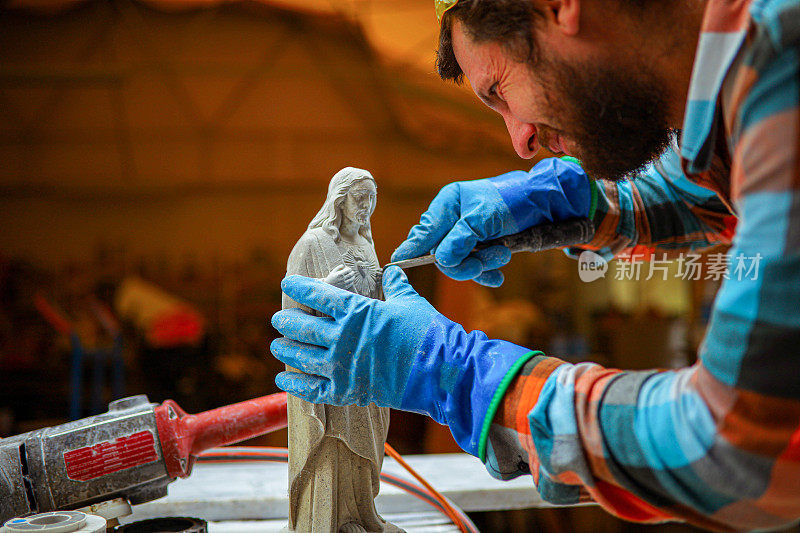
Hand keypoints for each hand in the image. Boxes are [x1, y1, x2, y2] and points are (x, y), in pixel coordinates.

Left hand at [271, 267, 537, 456]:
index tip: (288, 283)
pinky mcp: (348, 391)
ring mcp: (342, 366)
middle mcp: (343, 337)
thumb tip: (392, 272)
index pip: (319, 296)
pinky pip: (313, 389)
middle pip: (303, 327)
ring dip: (286, 351)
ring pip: (302, 357)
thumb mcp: (410, 302)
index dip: (300, 288)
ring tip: (277, 346)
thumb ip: (396, 286)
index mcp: (356, 311)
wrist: (440, 370)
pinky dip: (295, 386)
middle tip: (279, 319)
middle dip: (287, 322)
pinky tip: (284, 381)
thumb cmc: (427, 333)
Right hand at [323, 264, 356, 289]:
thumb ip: (338, 267)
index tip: (349, 269)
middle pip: (351, 274)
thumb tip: (343, 265)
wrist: (328, 287)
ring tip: (353, 276)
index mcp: (340, 274)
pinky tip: (351, 280)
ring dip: (353, 277)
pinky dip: (352, 282)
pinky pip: (350, 284)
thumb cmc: (330, 278)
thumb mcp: (333, 271)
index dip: (349, 269)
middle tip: (352, 272)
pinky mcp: (344, 287)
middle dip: (352, 272)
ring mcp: (344, 283)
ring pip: (351, 279)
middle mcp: (342, 279)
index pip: (348, 270)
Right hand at [391, 158, 590, 285]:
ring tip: (503, 255)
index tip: (399, 264)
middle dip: (465, 262)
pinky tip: (497, 276)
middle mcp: (453, 219)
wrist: (546, 203)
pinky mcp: (481, 245)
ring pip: (459, 262)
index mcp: (448, 204)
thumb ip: (461, 239)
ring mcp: (467, 233)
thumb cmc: (514, 201)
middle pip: (442, 253)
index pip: (424, 232)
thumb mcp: (485, 218)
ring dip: (481, 264)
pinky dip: (486, 271)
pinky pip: (474, 266)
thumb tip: (441, 260)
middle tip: (486, 262)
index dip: (412, 249)